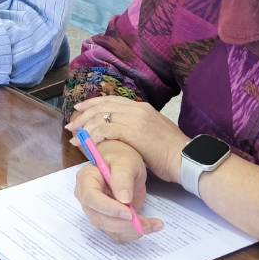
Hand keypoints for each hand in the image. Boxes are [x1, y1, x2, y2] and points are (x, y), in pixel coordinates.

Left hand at [66, 96, 187, 183]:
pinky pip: (104, 129)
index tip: (80, 109)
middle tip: (72, 124)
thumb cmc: (172, 153)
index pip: (111, 100)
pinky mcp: (132, 130)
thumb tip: (123, 133)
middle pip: (102, 106)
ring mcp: (135, 118)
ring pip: (101, 117)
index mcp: (142, 107)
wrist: (186, 159)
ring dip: (84, 127)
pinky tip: (84, 143)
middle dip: (84, 115)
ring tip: (74, 136)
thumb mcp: (154, 133)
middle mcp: (137, 108)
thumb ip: (138, 128)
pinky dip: (91, 136)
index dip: (93, 104)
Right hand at [74, 140, 162, 241]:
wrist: (125, 165)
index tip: (129, 213)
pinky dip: (135, 233)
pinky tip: (150, 225)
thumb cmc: (122, 158)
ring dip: (132, 231)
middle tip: (147, 222)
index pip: (91, 198)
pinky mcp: (108, 221)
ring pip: (111, 230)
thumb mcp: (125, 162)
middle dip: (124, 224)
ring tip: (153, 224)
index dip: (108, 208)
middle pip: (100, 219)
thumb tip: (123, 199)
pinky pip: (119, 234)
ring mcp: (97, 212)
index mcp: (86, 180)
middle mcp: (88, 199)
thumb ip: (123, 178)